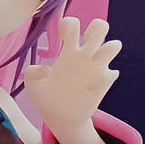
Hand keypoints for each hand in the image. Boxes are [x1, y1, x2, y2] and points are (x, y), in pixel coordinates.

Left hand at [22, 17, 120, 133]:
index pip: (73, 24)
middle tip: (85, 40)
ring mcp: (96, 69)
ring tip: (92, 62)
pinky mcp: (103, 84)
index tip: (60, 38)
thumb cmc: (47, 99)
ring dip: (108, 48)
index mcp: (68, 52)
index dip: (68, 24)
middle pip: (101, 27)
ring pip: (113, 45)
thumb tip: (45, 69)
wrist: (61, 119)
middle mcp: (85, 57)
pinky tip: (89, 88)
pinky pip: (111, 73)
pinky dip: (103, 77)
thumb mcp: (32, 86)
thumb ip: (31, 74)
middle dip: (96, 27)